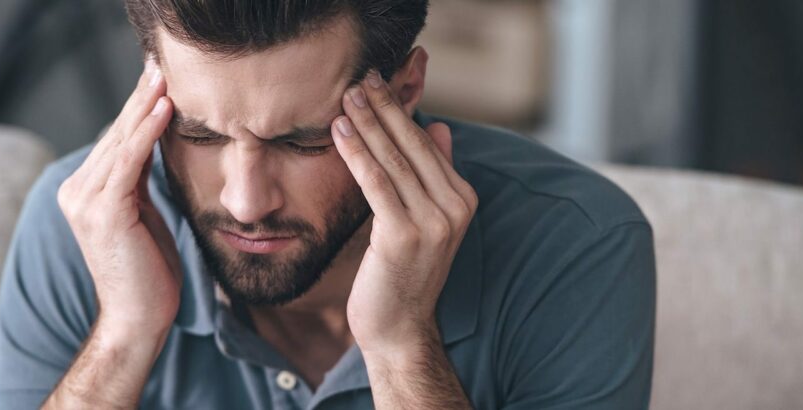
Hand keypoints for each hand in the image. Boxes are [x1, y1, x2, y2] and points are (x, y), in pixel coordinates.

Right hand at [57, 58, 179, 339]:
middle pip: (116, 135)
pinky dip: (146, 133)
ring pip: (121, 142)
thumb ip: (140, 182)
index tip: (157, 80)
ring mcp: (86, 201)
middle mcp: (77, 192)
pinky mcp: (104, 211)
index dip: (137, 109)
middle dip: (140, 99)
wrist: (138, 318)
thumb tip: (155, 146)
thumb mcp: (144, 215)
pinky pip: (129, 162)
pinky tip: (163, 109)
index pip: (116, 141)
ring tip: (165, 78)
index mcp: (85, 192)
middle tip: (160, 66)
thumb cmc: (148, 272)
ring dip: (145, 107)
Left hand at [332, 71, 477, 353]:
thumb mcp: (425, 220)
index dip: (401, 110)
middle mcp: (454, 207)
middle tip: (361, 77)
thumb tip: (438, 126)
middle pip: (413, 145)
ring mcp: (433, 222)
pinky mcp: (403, 234)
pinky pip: (377, 183)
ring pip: (394, 160)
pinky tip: (340, 131)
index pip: (427, 144)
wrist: (399, 327)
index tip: (378, 83)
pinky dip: (357, 153)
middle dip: (384, 108)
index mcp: (462, 199)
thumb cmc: (404, 273)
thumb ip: (434, 174)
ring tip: (347, 95)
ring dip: (367, 123)